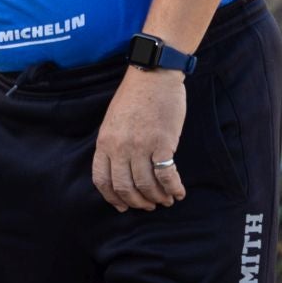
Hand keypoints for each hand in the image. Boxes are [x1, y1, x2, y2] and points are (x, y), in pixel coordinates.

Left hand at [92, 68, 187, 210]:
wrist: (152, 76)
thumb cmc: (133, 97)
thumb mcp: (112, 121)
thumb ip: (113, 145)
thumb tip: (121, 170)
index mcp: (104, 142)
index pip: (102, 179)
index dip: (112, 198)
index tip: (122, 206)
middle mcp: (120, 147)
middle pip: (125, 187)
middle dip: (137, 202)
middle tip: (148, 206)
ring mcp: (140, 146)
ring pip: (147, 185)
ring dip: (157, 198)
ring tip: (165, 200)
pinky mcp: (162, 143)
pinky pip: (167, 175)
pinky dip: (173, 188)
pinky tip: (179, 192)